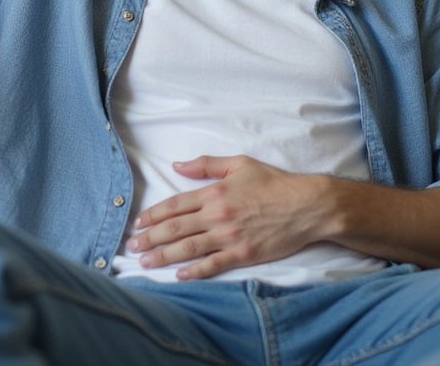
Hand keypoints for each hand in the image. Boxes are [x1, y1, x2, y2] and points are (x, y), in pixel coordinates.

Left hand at [127, 155, 331, 279]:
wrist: (307, 206)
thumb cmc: (275, 183)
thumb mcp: (240, 164)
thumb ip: (206, 165)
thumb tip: (177, 165)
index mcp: (214, 193)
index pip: (175, 205)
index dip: (153, 215)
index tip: (138, 223)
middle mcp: (217, 215)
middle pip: (175, 228)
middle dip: (150, 238)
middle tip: (132, 245)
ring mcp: (229, 236)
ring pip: (188, 248)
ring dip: (163, 256)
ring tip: (145, 262)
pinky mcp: (243, 254)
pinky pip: (213, 265)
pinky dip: (195, 271)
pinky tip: (179, 275)